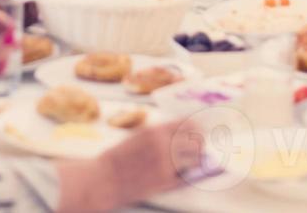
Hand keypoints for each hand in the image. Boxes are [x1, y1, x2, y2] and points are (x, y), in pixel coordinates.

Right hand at [57, 119, 204, 210]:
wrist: (105, 179)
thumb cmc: (118, 157)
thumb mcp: (138, 136)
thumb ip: (158, 133)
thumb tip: (179, 132)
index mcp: (155, 131)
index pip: (186, 124)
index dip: (195, 127)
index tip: (198, 130)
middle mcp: (163, 145)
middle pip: (195, 141)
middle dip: (200, 143)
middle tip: (201, 145)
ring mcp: (166, 164)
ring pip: (196, 159)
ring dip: (198, 158)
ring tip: (198, 159)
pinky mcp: (166, 181)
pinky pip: (187, 174)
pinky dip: (191, 172)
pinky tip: (190, 171)